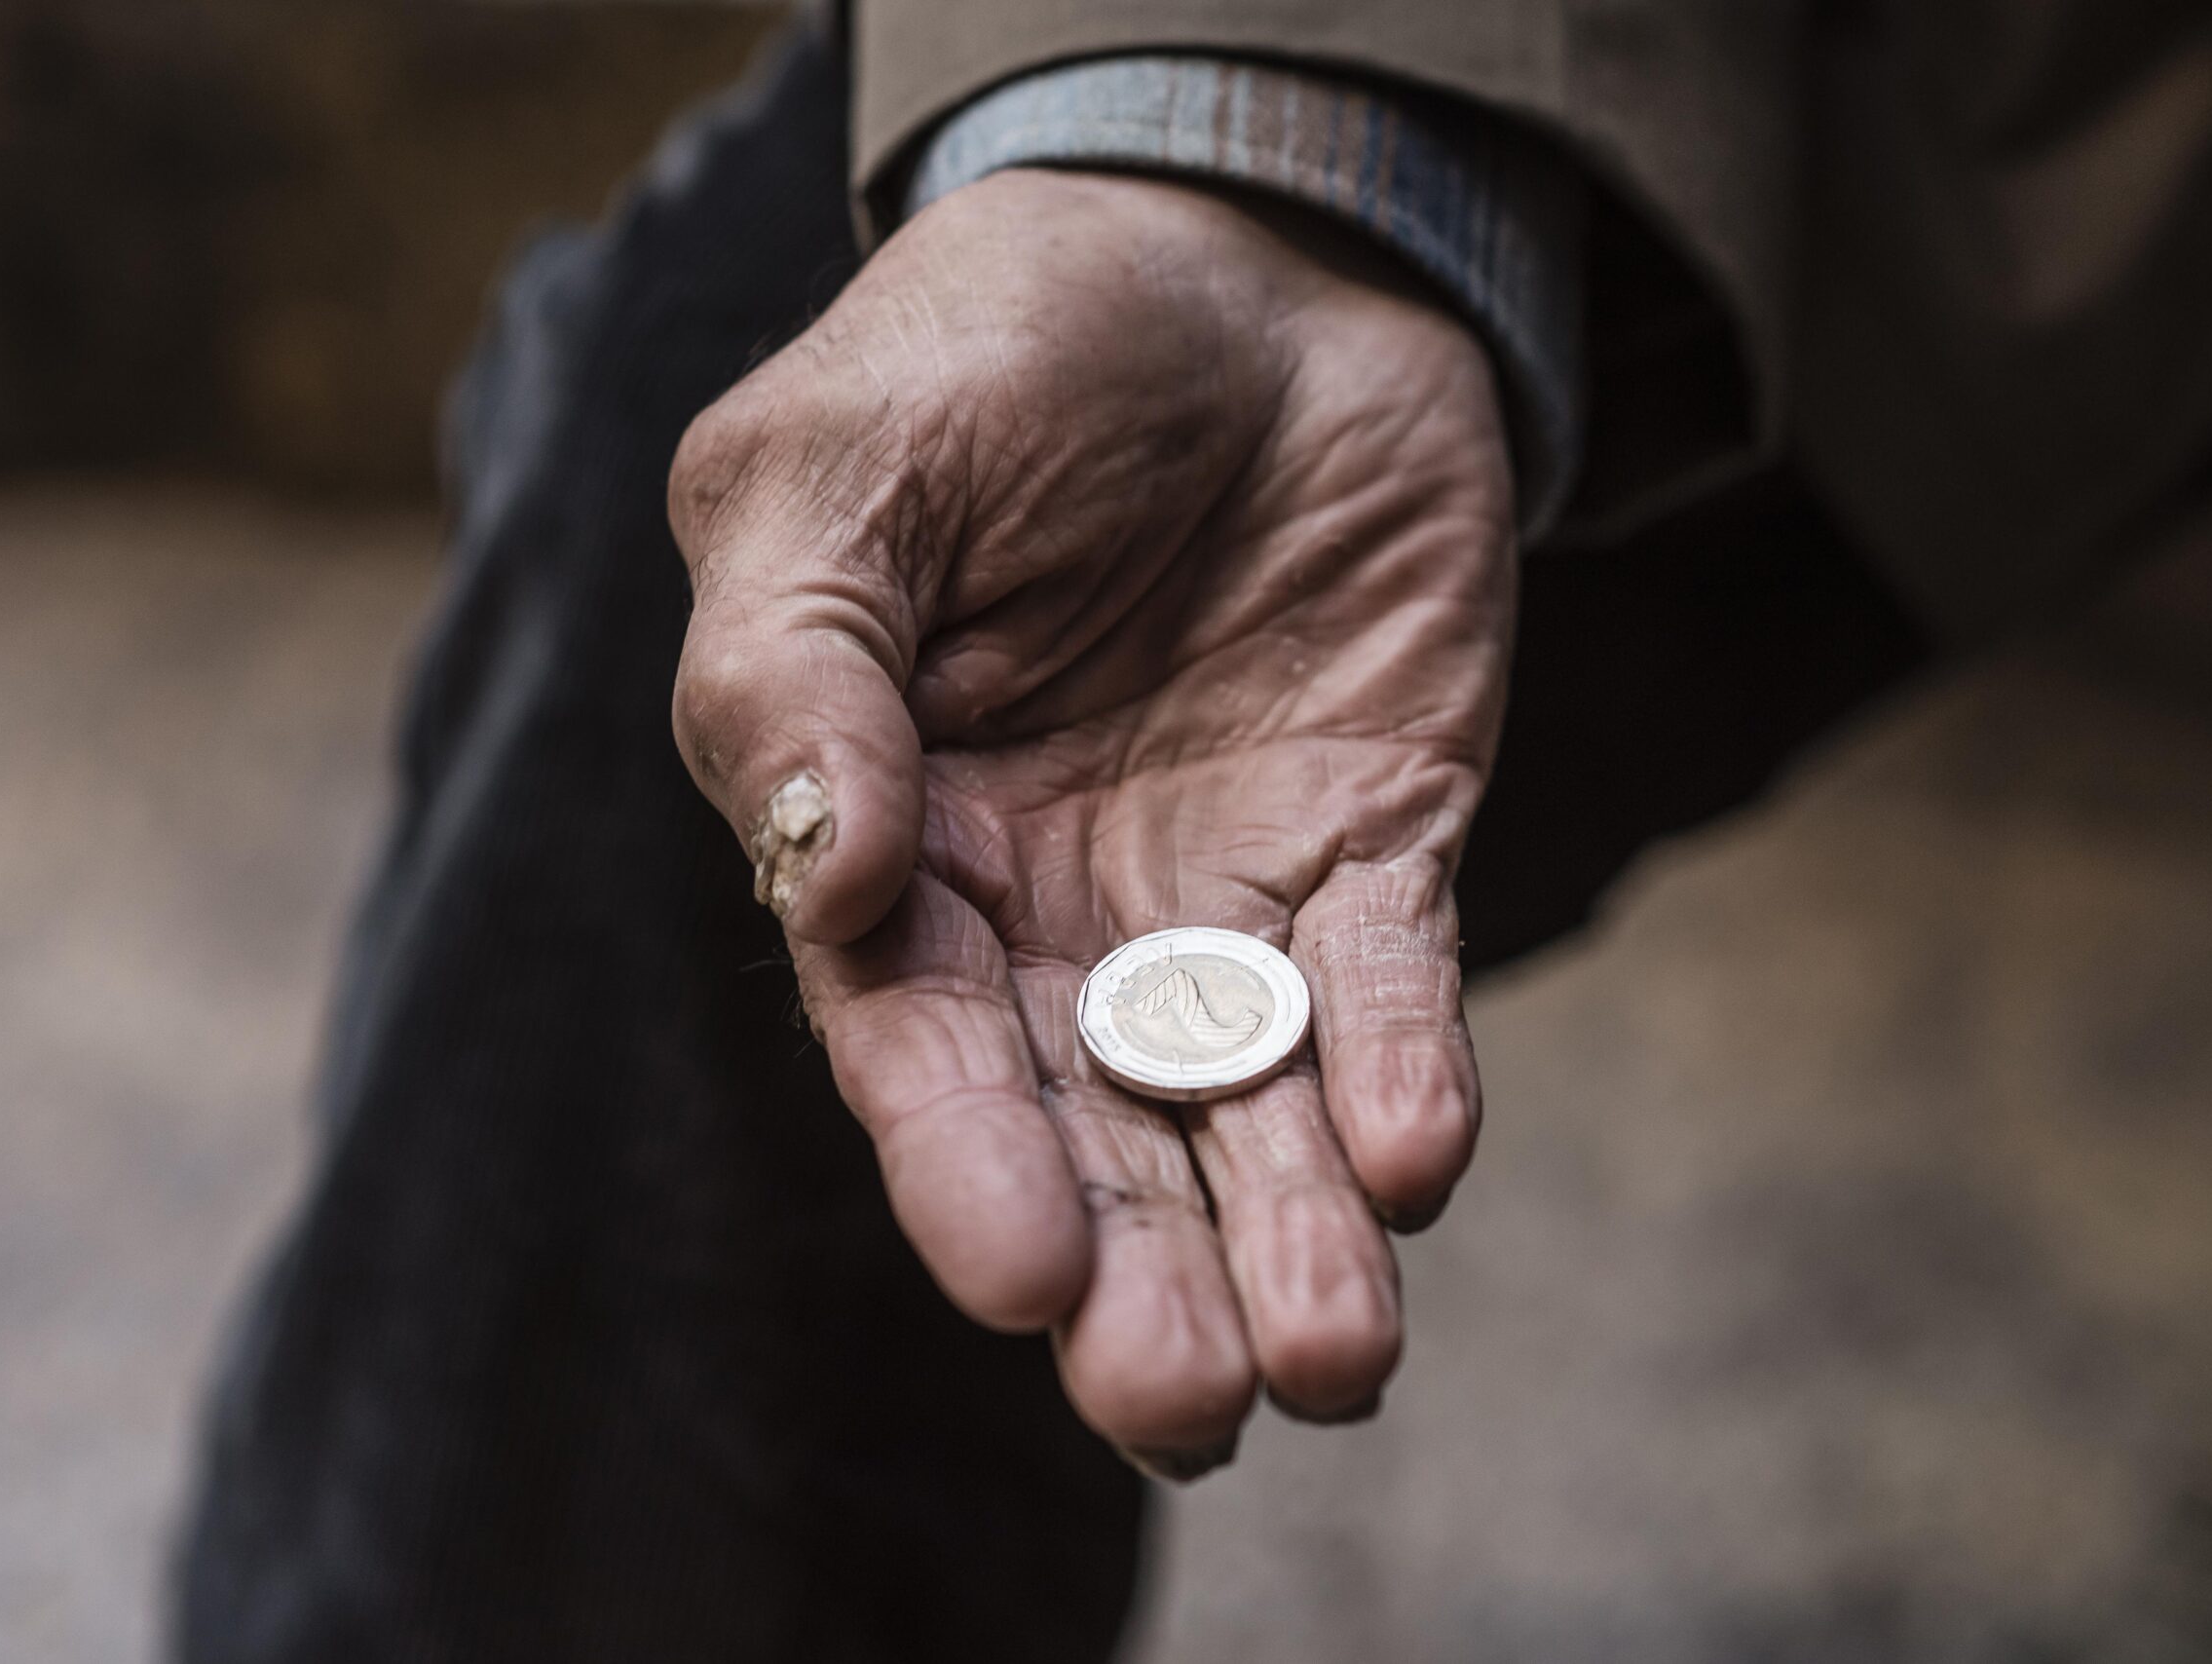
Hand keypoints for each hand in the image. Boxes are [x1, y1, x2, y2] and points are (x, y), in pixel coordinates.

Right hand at [669, 171, 1515, 1476]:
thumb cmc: (992, 348)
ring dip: (1292, 1234)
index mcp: (896, 843)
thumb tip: (818, 878)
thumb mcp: (835, 473)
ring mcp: (1224, 887)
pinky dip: (1407, 1075)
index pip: (920, 1042)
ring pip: (1253, 1104)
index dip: (968, 1163)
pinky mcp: (1378, 840)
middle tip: (1187, 1407)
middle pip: (1091, 1129)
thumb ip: (796, 671)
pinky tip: (1415, 1158)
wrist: (1238, 251)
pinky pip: (1394, 983)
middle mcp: (1054, 908)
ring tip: (1336, 1357)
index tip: (1028, 1276)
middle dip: (1141, 1277)